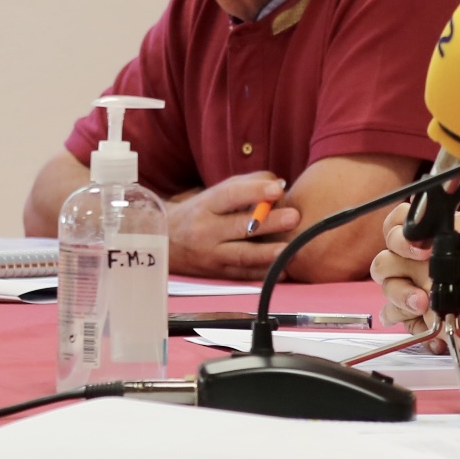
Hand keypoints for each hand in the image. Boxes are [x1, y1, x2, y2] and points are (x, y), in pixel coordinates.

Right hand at [166, 172, 299, 278]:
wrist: (165, 243)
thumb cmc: (198, 214)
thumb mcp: (213, 194)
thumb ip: (246, 184)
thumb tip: (279, 184)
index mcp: (206, 205)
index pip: (230, 195)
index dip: (254, 191)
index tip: (277, 189)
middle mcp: (206, 230)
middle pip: (239, 226)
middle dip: (269, 222)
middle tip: (294, 217)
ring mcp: (211, 255)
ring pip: (241, 255)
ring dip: (267, 253)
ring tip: (290, 249)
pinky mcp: (217, 273)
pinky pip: (242, 275)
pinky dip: (263, 274)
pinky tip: (282, 271)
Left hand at [371, 202, 459, 330]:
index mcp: (443, 230)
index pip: (399, 223)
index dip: (397, 234)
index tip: (404, 246)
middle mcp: (428, 254)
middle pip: (387, 258)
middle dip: (391, 270)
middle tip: (405, 280)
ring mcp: (425, 282)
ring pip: (389, 288)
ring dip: (396, 298)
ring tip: (415, 305)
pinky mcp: (430, 311)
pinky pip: (401, 316)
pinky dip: (406, 321)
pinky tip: (418, 321)